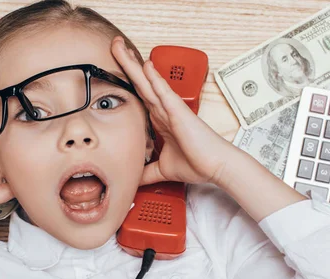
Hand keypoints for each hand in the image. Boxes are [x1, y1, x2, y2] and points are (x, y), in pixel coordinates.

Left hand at [111, 36, 235, 185]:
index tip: (114, 70)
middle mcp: (164, 111)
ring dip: (134, 66)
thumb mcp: (163, 170)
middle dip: (127, 65)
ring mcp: (171, 109)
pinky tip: (145, 65)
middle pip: (140, 84)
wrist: (215, 167)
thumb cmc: (197, 164)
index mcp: (160, 121)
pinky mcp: (178, 112)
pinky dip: (154, 78)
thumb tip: (133, 180)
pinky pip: (164, 92)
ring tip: (120, 48)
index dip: (127, 82)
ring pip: (148, 83)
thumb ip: (147, 172)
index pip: (139, 97)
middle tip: (114, 46)